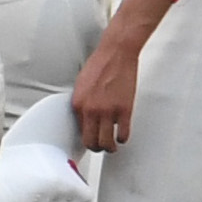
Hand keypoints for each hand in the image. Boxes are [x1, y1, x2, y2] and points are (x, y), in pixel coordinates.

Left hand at [71, 35, 141, 151]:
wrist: (116, 53)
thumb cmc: (100, 64)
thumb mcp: (81, 85)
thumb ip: (82, 103)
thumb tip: (84, 118)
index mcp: (77, 104)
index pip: (78, 132)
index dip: (85, 138)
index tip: (90, 139)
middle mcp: (90, 111)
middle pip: (91, 142)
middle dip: (96, 148)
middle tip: (100, 147)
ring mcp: (108, 112)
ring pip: (107, 143)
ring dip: (110, 147)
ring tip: (112, 146)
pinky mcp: (124, 110)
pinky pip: (123, 134)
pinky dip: (123, 138)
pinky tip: (123, 136)